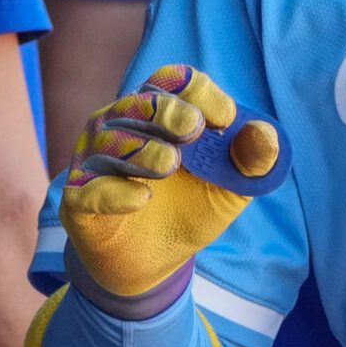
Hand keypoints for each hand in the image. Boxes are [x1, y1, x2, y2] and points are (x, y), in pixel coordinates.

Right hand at [62, 67, 280, 299]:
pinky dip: (115, 191)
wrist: (155, 264)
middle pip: (139, 101)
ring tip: (170, 164)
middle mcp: (119, 126)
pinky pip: (88, 188)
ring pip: (110, 139)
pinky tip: (142, 198)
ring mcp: (93, 161)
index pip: (172, 81)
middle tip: (194, 130)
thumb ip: (250, 162)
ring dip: (143, 150)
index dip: (199, 92)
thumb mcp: (230, 188)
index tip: (225, 119)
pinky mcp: (77, 200)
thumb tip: (268, 135)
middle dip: (168, 111)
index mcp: (157, 113)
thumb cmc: (189, 210)